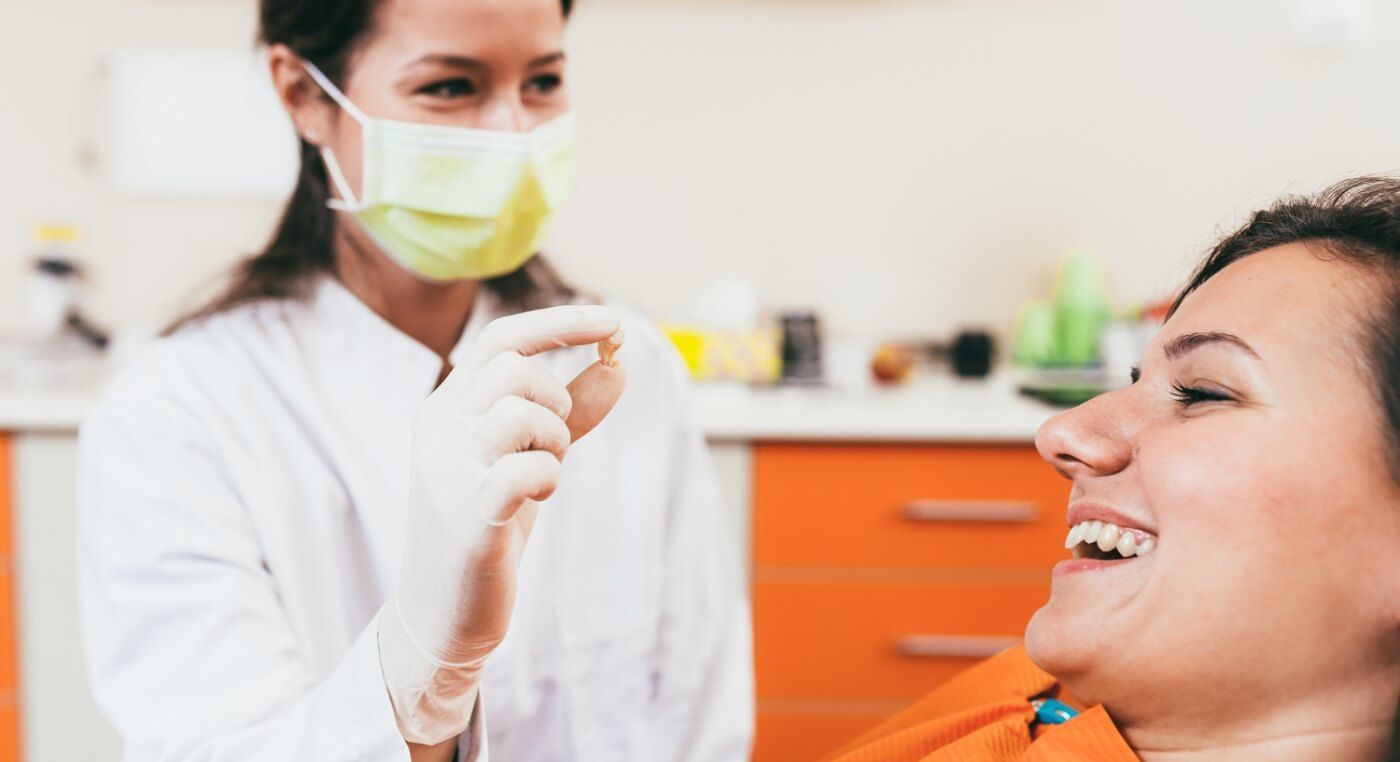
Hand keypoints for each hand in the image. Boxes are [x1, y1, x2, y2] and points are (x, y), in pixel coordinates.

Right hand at [380, 305, 627, 744]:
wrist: (443, 613)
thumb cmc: (489, 525)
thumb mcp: (528, 456)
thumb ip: (572, 412)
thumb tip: (619, 363)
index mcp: (446, 407)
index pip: (501, 339)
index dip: (561, 323)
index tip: (615, 322)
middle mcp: (437, 428)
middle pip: (513, 367)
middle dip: (556, 399)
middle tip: (557, 444)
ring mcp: (446, 470)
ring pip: (518, 410)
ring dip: (555, 439)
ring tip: (546, 473)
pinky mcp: (467, 515)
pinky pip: (527, 468)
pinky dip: (549, 477)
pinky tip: (538, 499)